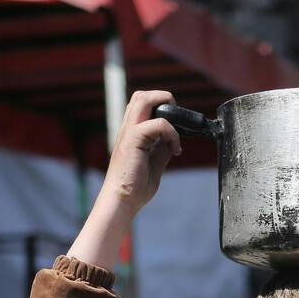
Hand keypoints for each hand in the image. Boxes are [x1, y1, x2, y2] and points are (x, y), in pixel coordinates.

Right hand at [101, 90, 181, 215]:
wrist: (122, 201)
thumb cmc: (134, 187)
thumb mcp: (154, 163)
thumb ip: (162, 149)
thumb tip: (174, 141)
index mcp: (131, 133)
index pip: (143, 105)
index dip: (161, 109)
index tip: (174, 131)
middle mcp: (128, 129)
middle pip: (141, 95)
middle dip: (163, 100)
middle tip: (177, 122)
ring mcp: (129, 132)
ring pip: (144, 99)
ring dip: (166, 109)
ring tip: (175, 133)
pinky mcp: (133, 139)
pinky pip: (159, 124)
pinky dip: (172, 134)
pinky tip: (175, 149)